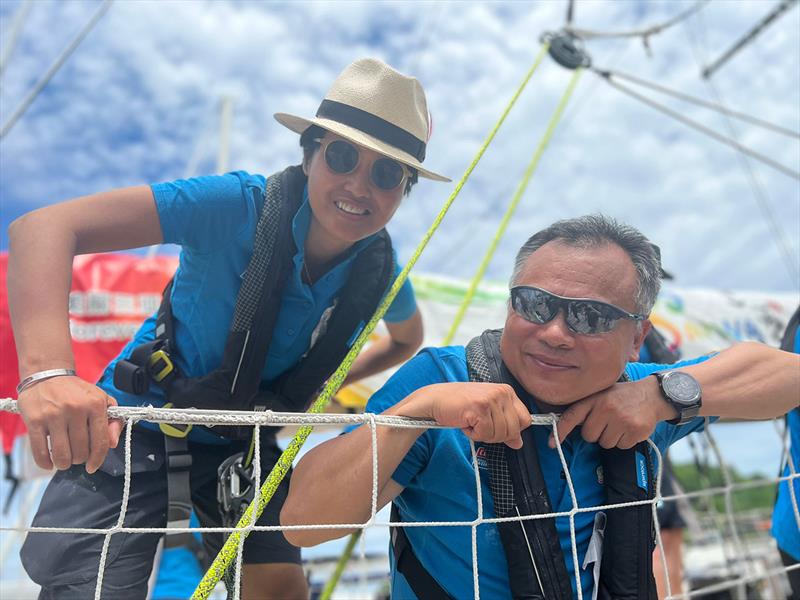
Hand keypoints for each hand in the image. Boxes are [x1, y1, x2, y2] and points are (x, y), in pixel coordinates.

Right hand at [17, 376, 123, 472]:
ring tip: (64, 459)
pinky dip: (45, 463)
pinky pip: (40, 452)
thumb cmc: (77, 392)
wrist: (47, 375)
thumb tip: (114, 444)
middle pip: (81, 451)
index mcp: (95, 404)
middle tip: (76, 456)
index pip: (100, 442)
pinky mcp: (34, 420)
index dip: (98, 459)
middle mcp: (76, 409)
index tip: (92, 467)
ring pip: (62, 454)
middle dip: (79, 459)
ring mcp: (54, 415)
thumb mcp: (101, 399)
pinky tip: (49, 463)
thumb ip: (113, 420)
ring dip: (64, 463)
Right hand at [399, 382, 531, 448]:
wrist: (435, 399)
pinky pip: (485, 434)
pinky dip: (473, 434)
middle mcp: (501, 392)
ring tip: (471, 421)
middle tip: (480, 425)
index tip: (496, 428)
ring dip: (483, 434)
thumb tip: (519, 443)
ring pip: (499, 434)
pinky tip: (465, 422)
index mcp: (507, 391)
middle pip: (513, 430)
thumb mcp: (488, 412)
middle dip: (496, 435)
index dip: (512, 430)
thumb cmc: (460, 405)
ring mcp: (490, 399)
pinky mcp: (479, 408)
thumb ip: (505, 424)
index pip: (525, 419)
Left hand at [550, 377, 675, 449]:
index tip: (551, 443)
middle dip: (596, 433)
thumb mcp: (602, 394)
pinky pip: (620, 446)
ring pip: (604, 443)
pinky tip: (629, 427)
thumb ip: (586, 407)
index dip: (560, 431)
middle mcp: (607, 408)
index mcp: (595, 398)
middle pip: (589, 436)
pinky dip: (623, 440)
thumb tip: (565, 425)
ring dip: (610, 437)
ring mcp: (621, 420)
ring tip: (619, 423)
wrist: (653, 395)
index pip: (572, 416)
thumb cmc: (622, 397)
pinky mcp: (635, 431)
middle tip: (607, 421)